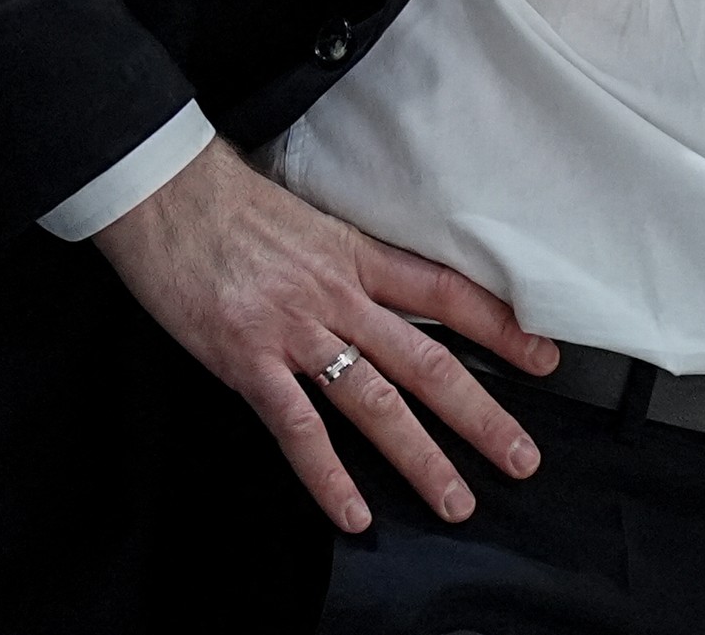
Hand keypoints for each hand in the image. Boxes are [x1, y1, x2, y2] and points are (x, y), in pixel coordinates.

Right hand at [94, 138, 557, 533]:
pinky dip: (328, 477)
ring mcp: (293, 331)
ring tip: (455, 500)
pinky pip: (298, 429)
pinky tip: (354, 514)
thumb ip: (344, 261)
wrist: (161, 192)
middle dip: (480, 415)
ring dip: (420, 459)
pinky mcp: (246, 361)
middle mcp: (336, 296)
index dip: (500, 327)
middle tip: (520, 457)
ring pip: (375, 403)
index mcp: (354, 256)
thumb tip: (377, 290)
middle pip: (427, 361)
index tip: (543, 357)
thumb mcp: (305, 219)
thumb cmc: (225, 202)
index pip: (446, 294)